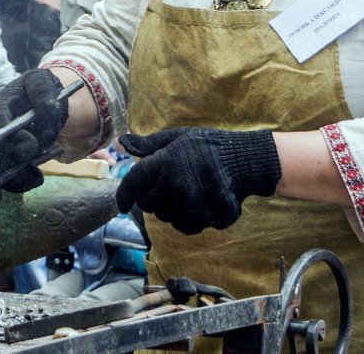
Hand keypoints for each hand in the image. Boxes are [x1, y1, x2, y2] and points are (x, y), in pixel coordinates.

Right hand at [0, 69, 66, 207]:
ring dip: (8, 178)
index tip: (16, 135)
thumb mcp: (40, 81)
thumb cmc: (37, 90)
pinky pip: (8, 177)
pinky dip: (20, 183)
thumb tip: (48, 109)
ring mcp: (0, 149)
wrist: (43, 105)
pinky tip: (36, 179)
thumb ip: (42, 91)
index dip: (1, 127)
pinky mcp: (10, 162)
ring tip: (33, 179)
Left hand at [115, 127, 280, 234]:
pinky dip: (184, 219)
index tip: (122, 205)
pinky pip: (182, 226)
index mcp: (163, 162)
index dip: (123, 196)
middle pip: (148, 204)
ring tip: (183, 194)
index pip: (133, 184)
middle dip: (151, 198)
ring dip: (169, 209)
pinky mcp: (203, 217)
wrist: (243, 161)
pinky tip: (193, 206)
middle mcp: (173, 184)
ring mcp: (189, 203)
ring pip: (165, 216)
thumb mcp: (176, 138)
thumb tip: (121, 143)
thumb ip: (148, 145)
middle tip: (163, 189)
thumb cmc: (206, 146)